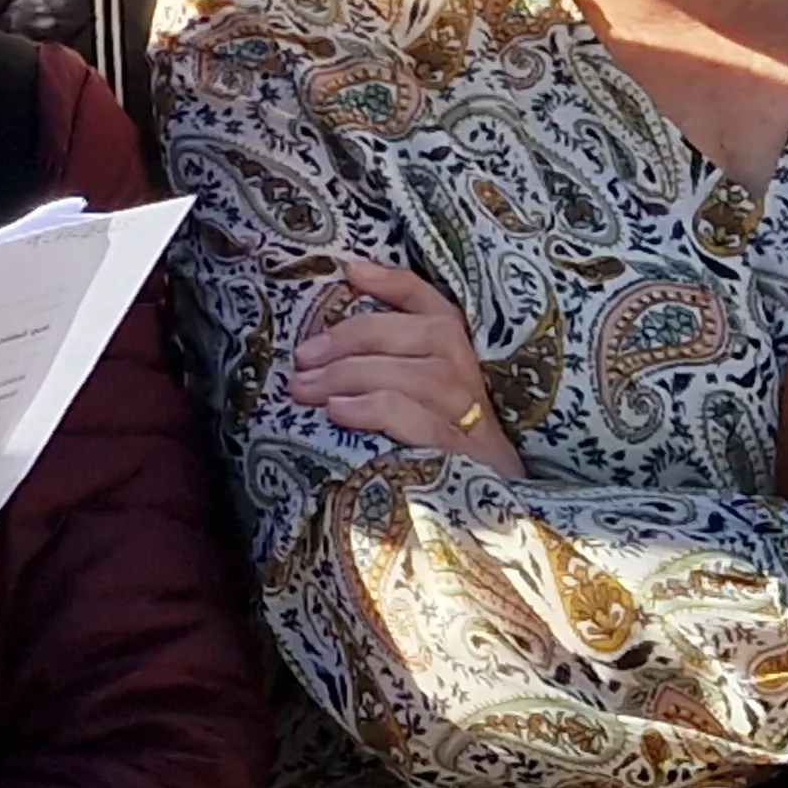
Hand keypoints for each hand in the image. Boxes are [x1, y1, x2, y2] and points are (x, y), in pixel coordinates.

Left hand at [289, 256, 524, 479]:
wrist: (485, 515)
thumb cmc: (434, 446)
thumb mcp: (415, 397)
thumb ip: (385, 357)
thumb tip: (338, 306)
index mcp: (461, 356)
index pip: (436, 305)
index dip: (396, 283)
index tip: (350, 273)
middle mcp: (471, 379)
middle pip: (420, 334)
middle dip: (350, 340)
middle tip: (301, 360)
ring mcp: (472, 419)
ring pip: (414, 375)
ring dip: (350, 375)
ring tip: (305, 390)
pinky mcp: (462, 456)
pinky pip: (419, 420)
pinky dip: (374, 409)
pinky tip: (337, 412)